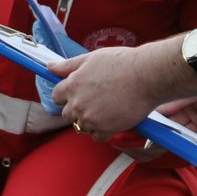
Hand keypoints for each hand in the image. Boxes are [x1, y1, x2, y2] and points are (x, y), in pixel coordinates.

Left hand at [49, 41, 181, 139]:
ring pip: (80, 127)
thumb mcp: (91, 58)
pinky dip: (102, 131)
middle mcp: (77, 104)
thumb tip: (49, 67)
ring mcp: (90, 118)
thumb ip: (68, 65)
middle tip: (95, 102)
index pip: (56, 97)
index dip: (66, 95)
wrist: (146, 75)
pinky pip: (95, 137)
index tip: (78, 94)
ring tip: (106, 110)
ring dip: (89, 121)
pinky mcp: (105, 129)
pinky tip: (112, 119)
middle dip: (77, 109)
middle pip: (67, 115)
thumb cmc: (121, 63)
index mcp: (72, 85)